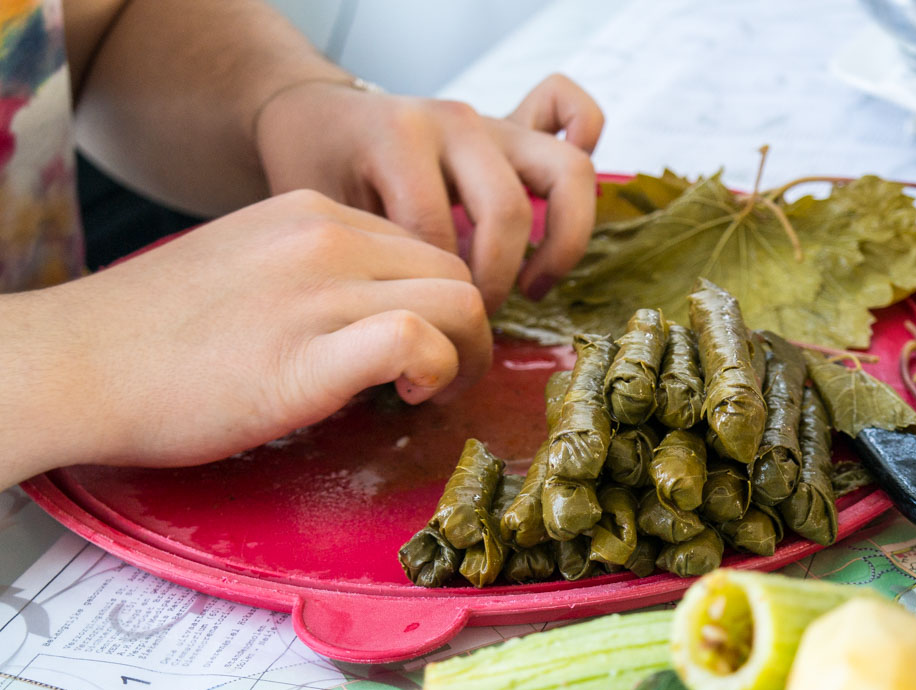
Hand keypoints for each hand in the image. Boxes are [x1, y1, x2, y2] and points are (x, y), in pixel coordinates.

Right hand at [0, 191, 489, 484]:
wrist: (73, 363)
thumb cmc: (152, 333)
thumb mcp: (246, 266)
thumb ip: (313, 275)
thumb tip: (369, 314)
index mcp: (311, 214)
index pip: (425, 245)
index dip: (442, 300)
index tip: (428, 342)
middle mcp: (325, 238)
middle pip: (457, 272)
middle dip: (471, 330)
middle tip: (442, 378)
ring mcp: (318, 292)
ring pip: (459, 301)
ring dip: (465, 355)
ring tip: (427, 392)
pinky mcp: (307, 356)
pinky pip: (418, 342)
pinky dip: (435, 373)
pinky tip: (404, 397)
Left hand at [254, 74, 604, 312]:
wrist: (314, 115)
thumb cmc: (315, 174)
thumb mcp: (320, 219)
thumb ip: (364, 263)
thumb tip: (411, 337)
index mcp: (399, 139)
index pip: (440, 235)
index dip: (441, 297)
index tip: (429, 334)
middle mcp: (454, 122)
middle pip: (509, 211)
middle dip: (499, 281)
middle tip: (477, 321)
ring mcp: (491, 120)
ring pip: (566, 172)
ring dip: (561, 241)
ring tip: (534, 286)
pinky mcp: (514, 121)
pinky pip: (575, 114)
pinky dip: (587, 147)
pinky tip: (559, 211)